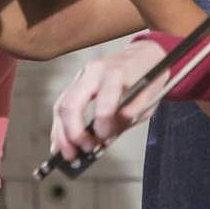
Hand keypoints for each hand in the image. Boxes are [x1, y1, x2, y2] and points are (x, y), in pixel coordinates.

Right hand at [49, 39, 168, 158]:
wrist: (144, 54)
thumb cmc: (148, 76)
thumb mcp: (148, 97)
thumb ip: (127, 116)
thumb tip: (105, 137)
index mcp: (117, 72)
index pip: (104, 103)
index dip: (103, 126)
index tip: (105, 139)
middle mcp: (95, 71)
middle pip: (72, 104)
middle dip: (74, 133)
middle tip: (83, 150)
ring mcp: (83, 75)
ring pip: (62, 106)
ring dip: (62, 133)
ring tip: (68, 154)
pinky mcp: (77, 82)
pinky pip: (62, 104)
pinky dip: (60, 126)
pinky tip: (61, 143)